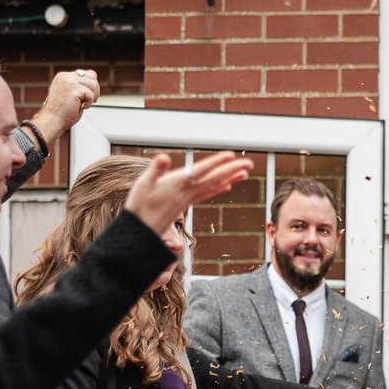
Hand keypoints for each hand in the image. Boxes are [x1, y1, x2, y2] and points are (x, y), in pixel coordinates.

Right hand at [27, 69, 100, 141]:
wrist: (52, 120)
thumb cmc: (61, 112)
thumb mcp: (70, 95)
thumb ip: (79, 87)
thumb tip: (94, 84)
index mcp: (64, 77)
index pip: (86, 74)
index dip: (90, 86)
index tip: (86, 97)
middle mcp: (65, 76)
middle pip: (92, 75)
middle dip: (94, 90)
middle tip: (87, 101)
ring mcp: (69, 81)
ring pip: (94, 84)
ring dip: (92, 97)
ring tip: (82, 104)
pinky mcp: (73, 88)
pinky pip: (91, 94)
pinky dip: (88, 103)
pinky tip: (79, 107)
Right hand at [124, 152, 253, 238]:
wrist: (141, 232)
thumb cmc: (138, 206)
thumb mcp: (142, 185)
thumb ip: (155, 170)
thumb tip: (164, 158)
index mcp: (177, 184)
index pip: (201, 171)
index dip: (216, 163)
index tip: (231, 155)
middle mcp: (187, 192)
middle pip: (213, 179)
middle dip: (231, 170)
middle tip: (250, 163)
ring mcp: (188, 199)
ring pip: (213, 187)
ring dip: (230, 178)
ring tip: (246, 173)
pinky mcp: (186, 203)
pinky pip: (207, 195)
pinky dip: (218, 189)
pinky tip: (228, 186)